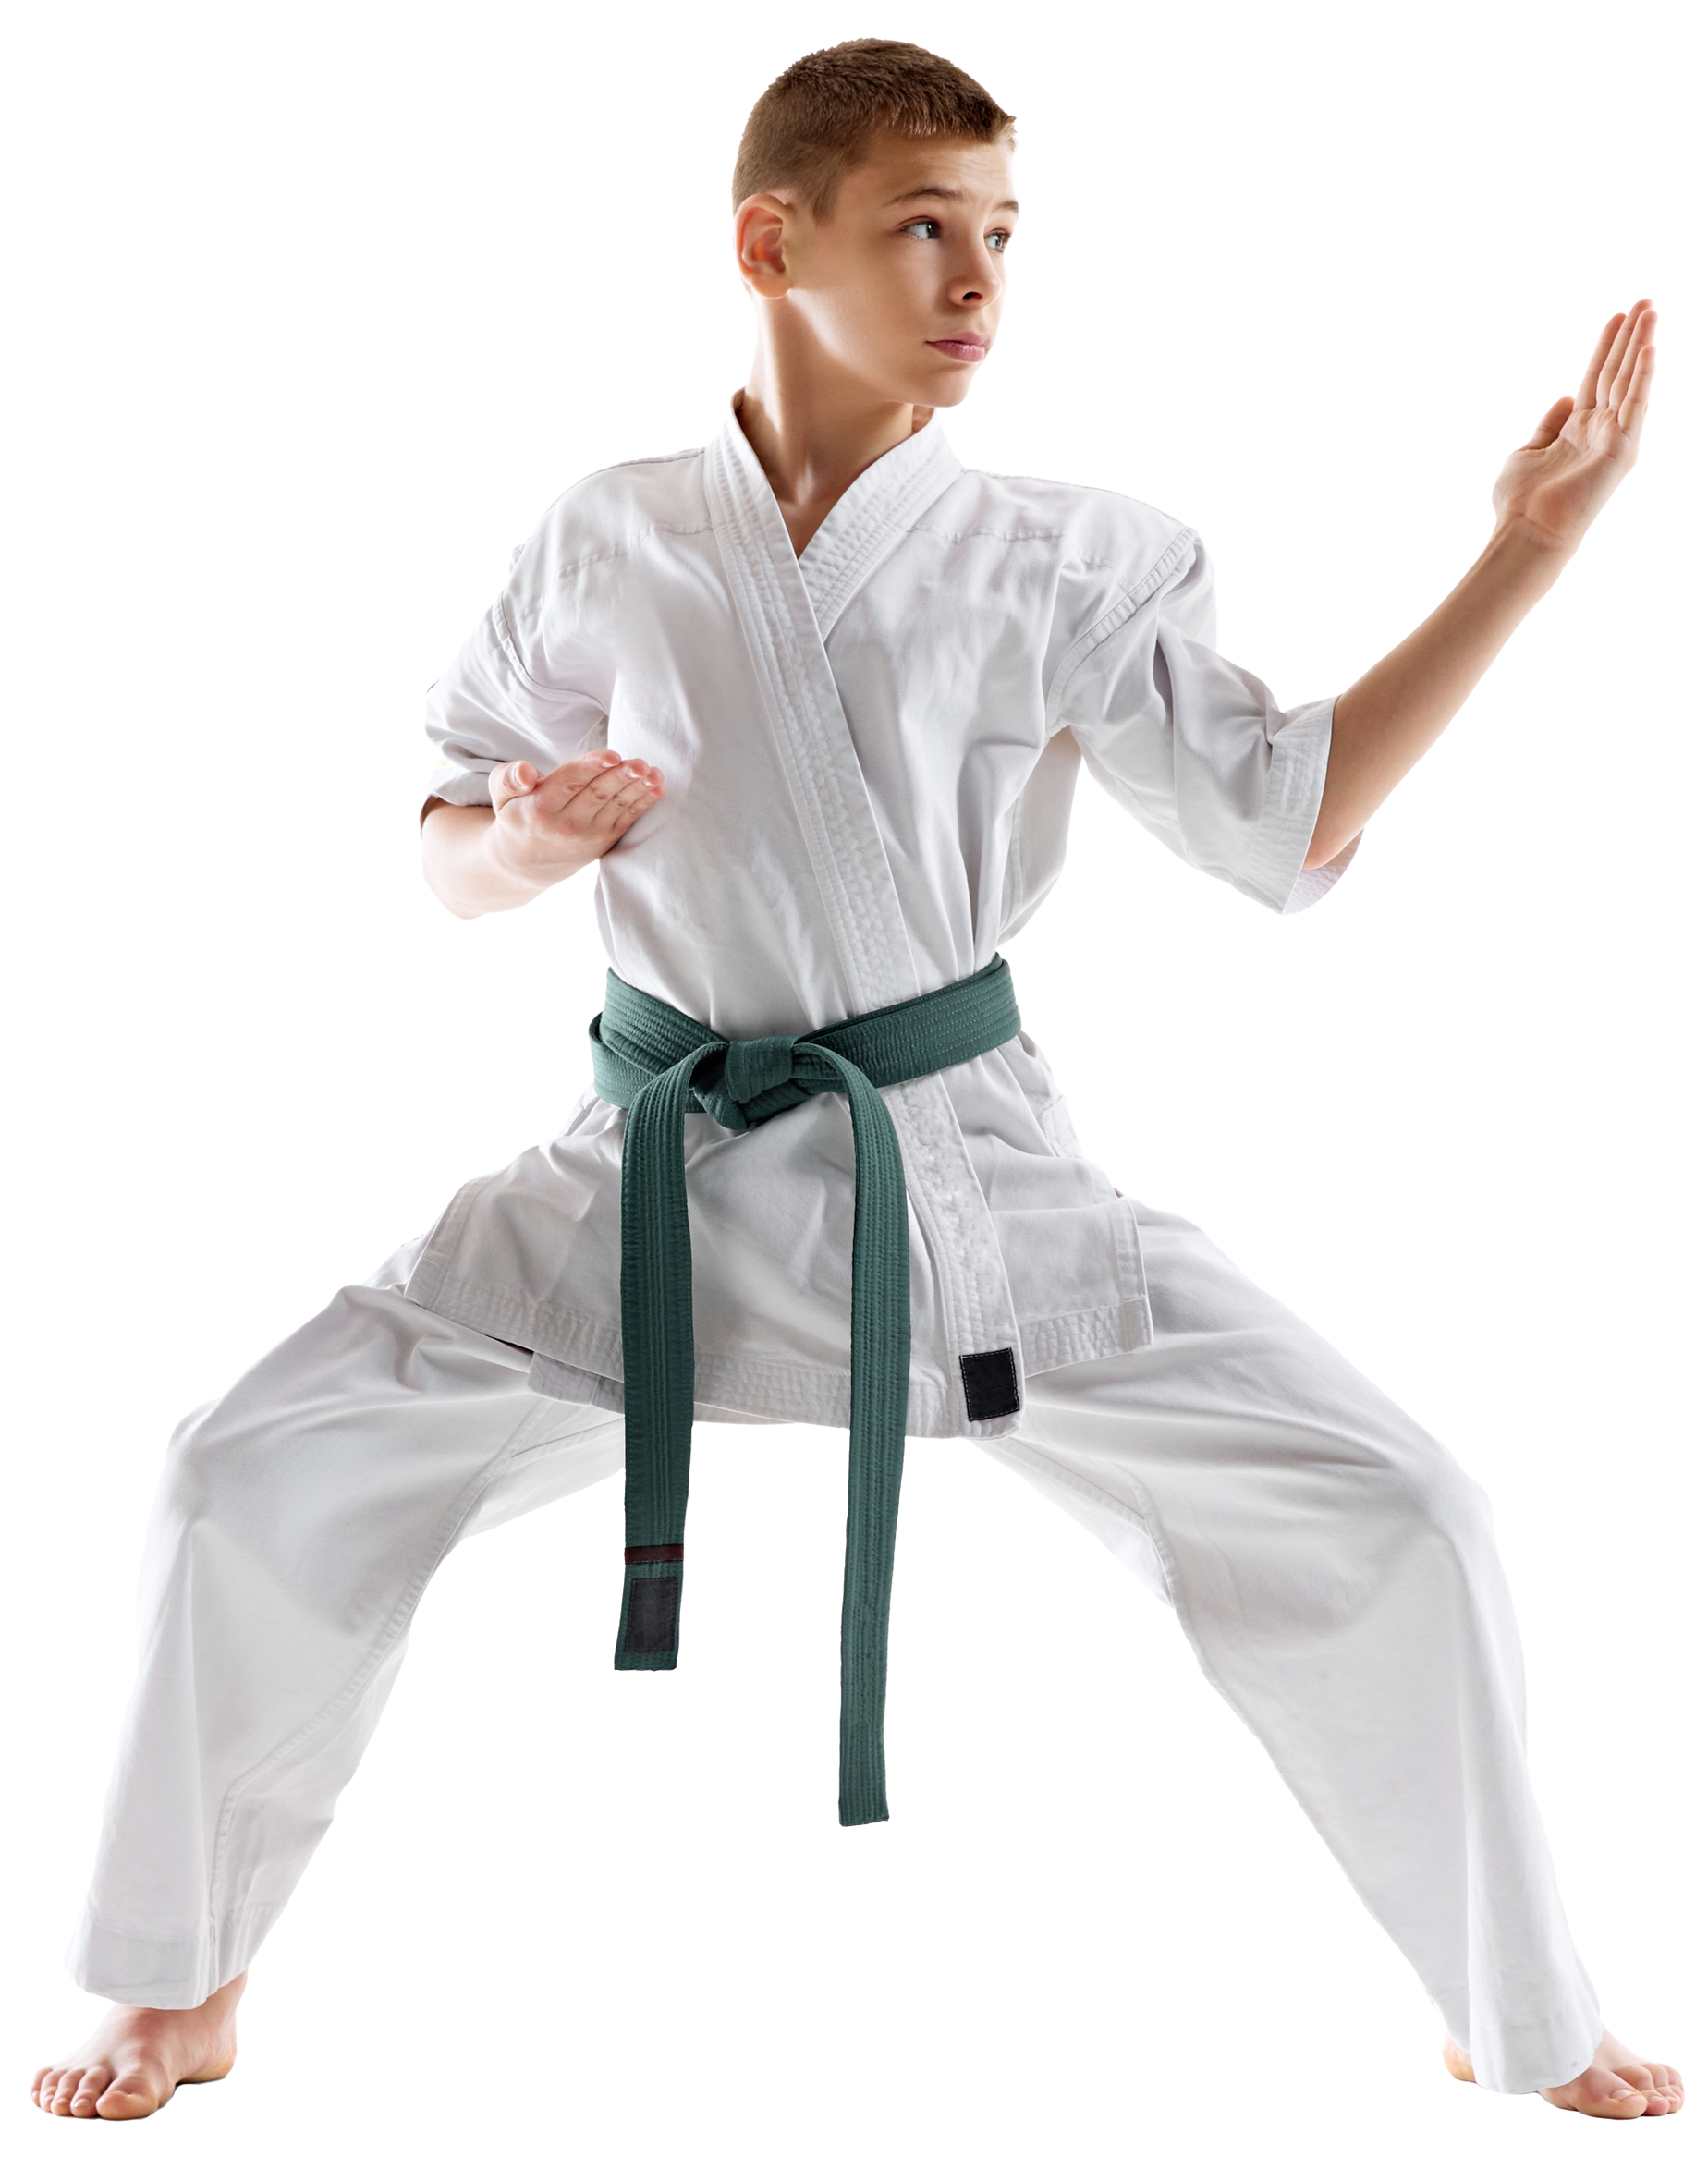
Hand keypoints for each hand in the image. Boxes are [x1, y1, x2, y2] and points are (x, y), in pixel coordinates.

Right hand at [486, 750, 664, 883]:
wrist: (523, 863)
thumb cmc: (516, 816)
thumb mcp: (500, 796)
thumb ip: (507, 778)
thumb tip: (525, 772)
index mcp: (540, 808)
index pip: (570, 782)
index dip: (593, 767)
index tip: (613, 755)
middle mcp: (566, 825)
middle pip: (598, 794)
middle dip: (622, 777)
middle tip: (641, 764)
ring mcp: (588, 836)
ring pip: (616, 807)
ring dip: (638, 789)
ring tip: (654, 773)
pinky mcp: (604, 842)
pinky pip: (627, 820)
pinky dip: (644, 803)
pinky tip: (657, 787)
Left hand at [1490, 299, 1658, 553]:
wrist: (1527, 532)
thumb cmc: (1521, 502)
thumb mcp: (1528, 451)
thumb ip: (1549, 425)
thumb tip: (1567, 398)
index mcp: (1578, 429)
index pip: (1597, 378)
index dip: (1606, 347)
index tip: (1617, 317)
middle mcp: (1599, 431)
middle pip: (1617, 373)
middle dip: (1630, 338)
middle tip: (1645, 303)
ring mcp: (1613, 440)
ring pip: (1628, 383)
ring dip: (1640, 347)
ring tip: (1650, 313)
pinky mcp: (1621, 451)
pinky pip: (1634, 407)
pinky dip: (1642, 379)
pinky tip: (1648, 351)